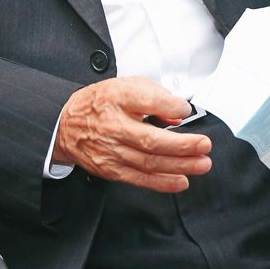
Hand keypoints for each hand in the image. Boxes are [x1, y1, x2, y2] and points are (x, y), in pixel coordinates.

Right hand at [54, 77, 211, 191]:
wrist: (65, 124)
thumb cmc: (99, 103)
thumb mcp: (127, 86)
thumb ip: (156, 95)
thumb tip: (178, 112)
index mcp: (117, 98)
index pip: (148, 101)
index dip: (171, 105)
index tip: (186, 108)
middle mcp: (113, 126)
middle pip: (151, 140)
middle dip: (183, 145)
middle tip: (204, 145)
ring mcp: (111, 151)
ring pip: (149, 162)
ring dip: (179, 165)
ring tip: (201, 163)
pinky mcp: (110, 169)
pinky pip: (140, 179)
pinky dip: (162, 182)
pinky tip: (181, 181)